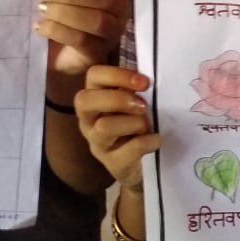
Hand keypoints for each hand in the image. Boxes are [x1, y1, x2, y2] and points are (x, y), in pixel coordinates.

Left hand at [35, 0, 129, 99]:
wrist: (56, 54)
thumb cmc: (61, 17)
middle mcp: (119, 10)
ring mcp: (112, 35)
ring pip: (98, 20)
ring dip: (65, 12)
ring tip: (42, 9)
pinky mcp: (98, 54)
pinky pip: (83, 42)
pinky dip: (58, 31)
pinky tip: (41, 26)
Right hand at [75, 64, 159, 190]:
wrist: (143, 166)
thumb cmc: (138, 126)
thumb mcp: (135, 104)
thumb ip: (136, 89)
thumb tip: (150, 74)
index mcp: (95, 98)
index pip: (93, 75)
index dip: (117, 75)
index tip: (143, 82)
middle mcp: (89, 119)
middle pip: (84, 100)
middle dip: (116, 99)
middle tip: (142, 105)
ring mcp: (96, 143)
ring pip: (103, 126)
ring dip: (132, 122)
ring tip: (146, 125)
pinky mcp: (112, 163)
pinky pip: (129, 149)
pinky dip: (148, 141)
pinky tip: (156, 140)